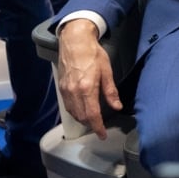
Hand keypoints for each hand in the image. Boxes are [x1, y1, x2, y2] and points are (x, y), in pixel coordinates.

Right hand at [55, 19, 122, 139]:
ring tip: (92, 121)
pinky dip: (75, 112)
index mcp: (86, 88)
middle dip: (91, 125)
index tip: (102, 135)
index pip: (92, 115)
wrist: (74, 42)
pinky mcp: (61, 87)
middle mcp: (73, 92)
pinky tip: (82, 111)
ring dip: (82, 119)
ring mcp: (65, 90)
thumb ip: (111, 91)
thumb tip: (117, 106)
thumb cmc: (93, 54)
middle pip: (81, 116)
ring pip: (73, 112)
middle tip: (100, 128)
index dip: (98, 127)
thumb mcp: (107, 71)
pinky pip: (67, 105)